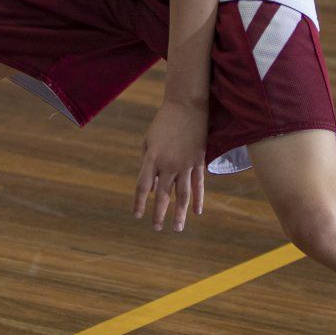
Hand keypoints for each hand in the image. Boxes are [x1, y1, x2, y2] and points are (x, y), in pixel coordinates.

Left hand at [133, 101, 207, 231]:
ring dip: (179, 214)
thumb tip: (149, 189)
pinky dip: (198, 199)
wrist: (186, 105)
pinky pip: (198, 184)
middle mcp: (168, 164)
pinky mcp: (198, 160)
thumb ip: (147, 165)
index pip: (143, 186)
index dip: (139, 202)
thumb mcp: (148, 141)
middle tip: (156, 229)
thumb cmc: (163, 122)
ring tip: (177, 229)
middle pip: (162, 195)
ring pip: (183, 195)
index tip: (137, 216)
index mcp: (152, 158)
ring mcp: (185, 163)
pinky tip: (197, 212)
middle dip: (158, 214)